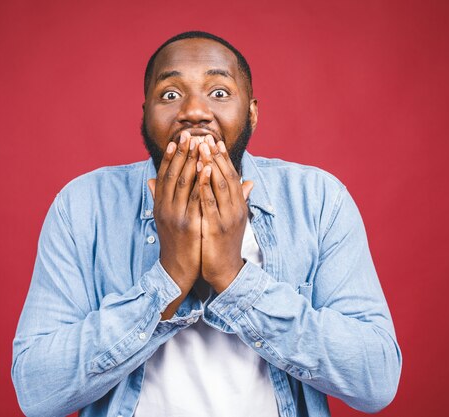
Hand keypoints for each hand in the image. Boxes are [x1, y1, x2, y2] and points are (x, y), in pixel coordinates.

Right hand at [147, 131, 201, 318]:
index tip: (176, 139)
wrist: (177, 270)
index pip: (164, 175)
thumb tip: (151, 179)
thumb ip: (161, 198)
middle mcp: (165, 207)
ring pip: (182, 182)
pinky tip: (206, 167)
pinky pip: (195, 198)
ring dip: (191, 160)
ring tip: (198, 143)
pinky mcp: (188, 224)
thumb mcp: (165, 218)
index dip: (170, 156)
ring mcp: (175, 215)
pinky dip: (200, 181)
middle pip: (173, 174)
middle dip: (181, 153)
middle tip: (189, 134)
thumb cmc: (175, 243)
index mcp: (160, 205)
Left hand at [197, 135, 253, 292]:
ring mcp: (227, 217)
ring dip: (210, 164)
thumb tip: (249, 181)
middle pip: (226, 176)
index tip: (215, 141)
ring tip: (201, 147)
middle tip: (206, 137)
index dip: (223, 158)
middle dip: (215, 156)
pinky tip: (199, 173)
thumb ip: (238, 199)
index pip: (231, 176)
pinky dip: (205, 186)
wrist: (226, 272)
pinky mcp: (217, 227)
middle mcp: (235, 208)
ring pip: (220, 185)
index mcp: (238, 206)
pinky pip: (210, 203)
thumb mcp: (231, 219)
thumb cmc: (224, 244)